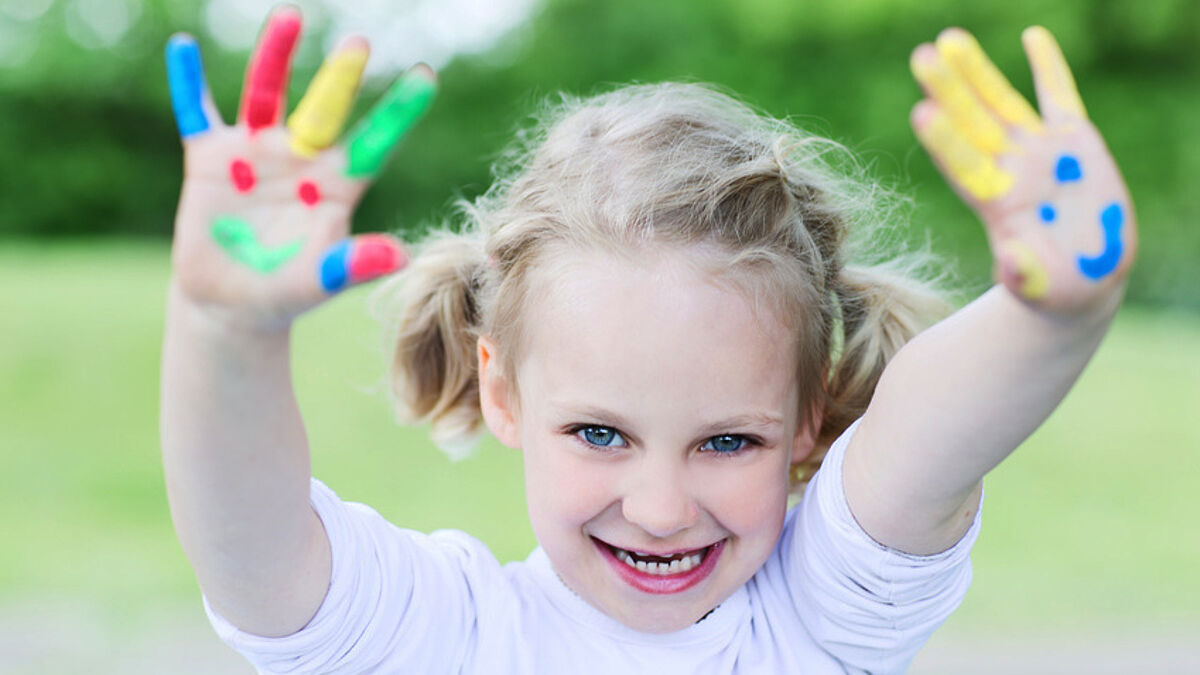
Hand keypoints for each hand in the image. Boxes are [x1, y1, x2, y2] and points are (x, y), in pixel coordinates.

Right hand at [165, 6, 434, 330]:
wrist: (230, 304)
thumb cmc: (284, 294)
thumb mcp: (319, 282)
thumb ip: (352, 265)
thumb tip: (400, 255)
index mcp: (337, 186)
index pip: (375, 143)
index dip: (399, 113)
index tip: (426, 77)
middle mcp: (303, 159)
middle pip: (324, 110)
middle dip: (340, 78)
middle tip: (360, 43)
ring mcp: (256, 152)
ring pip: (266, 95)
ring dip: (276, 56)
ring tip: (290, 16)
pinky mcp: (211, 157)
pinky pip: (197, 112)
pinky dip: (188, 82)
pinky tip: (183, 46)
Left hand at [910, 27, 1136, 313]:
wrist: (1081, 279)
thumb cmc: (1054, 290)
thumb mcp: (1042, 287)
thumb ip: (1023, 274)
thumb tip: (1009, 267)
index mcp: (999, 206)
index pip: (965, 167)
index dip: (946, 141)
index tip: (921, 112)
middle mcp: (1011, 172)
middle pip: (973, 125)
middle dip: (949, 91)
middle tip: (921, 56)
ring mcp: (1039, 154)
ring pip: (1002, 104)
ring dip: (978, 72)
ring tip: (949, 38)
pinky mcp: (1073, 143)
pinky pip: (1059, 97)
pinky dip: (1048, 67)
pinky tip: (1032, 34)